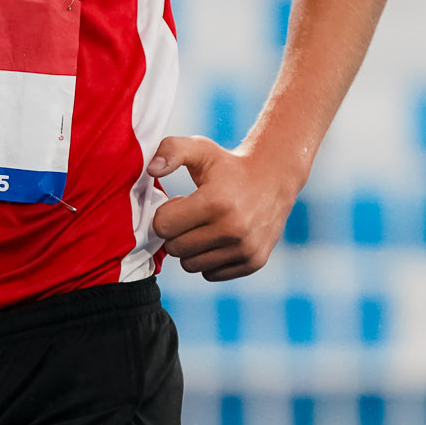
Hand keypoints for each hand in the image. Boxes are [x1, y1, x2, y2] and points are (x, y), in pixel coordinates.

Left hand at [146, 136, 296, 280]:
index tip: (181, 203)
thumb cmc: (229, 165)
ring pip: (191, 265)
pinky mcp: (254, 262)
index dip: (166, 214)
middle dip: (176, 232)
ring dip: (191, 248)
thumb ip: (171, 150)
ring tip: (205, 227)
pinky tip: (219, 239)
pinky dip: (209, 260)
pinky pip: (211, 274)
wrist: (274, 177)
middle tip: (192, 216)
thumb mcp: (200, 149)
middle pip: (175, 248)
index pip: (163, 226)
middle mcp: (233, 229)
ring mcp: (245, 248)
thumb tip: (152, 170)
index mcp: (215, 202)